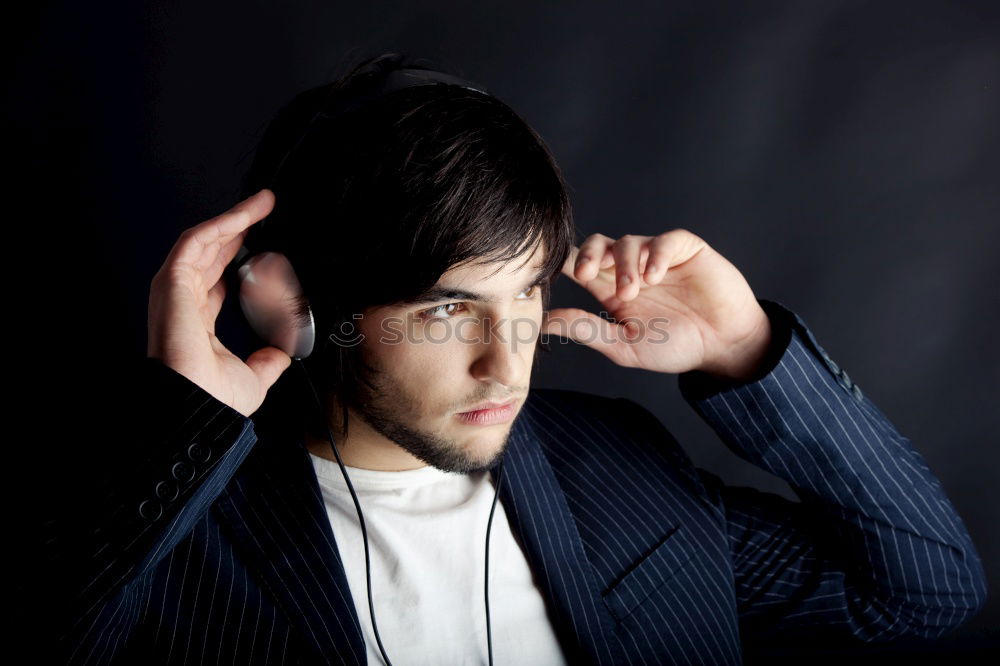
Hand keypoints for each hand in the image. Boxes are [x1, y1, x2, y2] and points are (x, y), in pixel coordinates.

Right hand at [146, 188, 291, 416]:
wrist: (198, 406)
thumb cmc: (215, 400)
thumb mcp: (254, 376)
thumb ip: (267, 361)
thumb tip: (281, 354)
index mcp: (198, 323)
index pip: (218, 279)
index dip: (239, 257)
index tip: (263, 243)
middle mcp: (183, 303)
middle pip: (211, 253)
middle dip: (238, 228)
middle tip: (265, 209)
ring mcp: (175, 291)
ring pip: (204, 241)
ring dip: (233, 218)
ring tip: (262, 202)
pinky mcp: (172, 282)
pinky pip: (196, 242)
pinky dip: (220, 224)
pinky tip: (245, 214)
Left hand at [540, 229, 772, 380]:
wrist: (724, 346)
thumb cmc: (676, 346)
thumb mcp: (624, 345)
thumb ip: (587, 329)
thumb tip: (544, 323)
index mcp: (610, 289)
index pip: (580, 265)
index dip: (564, 263)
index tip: (550, 272)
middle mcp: (630, 268)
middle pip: (598, 244)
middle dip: (588, 254)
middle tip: (586, 275)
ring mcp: (657, 257)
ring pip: (629, 242)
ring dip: (625, 265)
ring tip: (632, 292)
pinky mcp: (685, 249)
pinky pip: (665, 240)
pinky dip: (656, 255)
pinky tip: (655, 276)